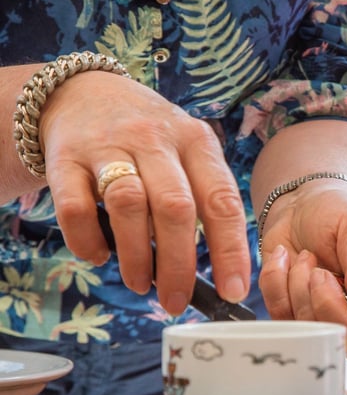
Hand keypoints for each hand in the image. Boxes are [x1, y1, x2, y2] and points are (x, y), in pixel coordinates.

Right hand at [40, 71, 250, 314]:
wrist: (82, 93)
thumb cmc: (150, 140)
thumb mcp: (187, 152)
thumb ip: (203, 200)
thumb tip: (222, 271)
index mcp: (196, 142)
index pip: (222, 201)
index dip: (231, 251)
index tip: (233, 291)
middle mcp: (155, 140)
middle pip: (176, 208)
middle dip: (179, 264)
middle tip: (177, 301)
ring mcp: (108, 146)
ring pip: (129, 206)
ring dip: (136, 256)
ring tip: (142, 284)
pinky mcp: (66, 159)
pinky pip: (76, 207)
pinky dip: (87, 240)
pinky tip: (99, 256)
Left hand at [257, 179, 346, 378]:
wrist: (301, 206)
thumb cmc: (341, 214)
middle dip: (330, 307)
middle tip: (320, 272)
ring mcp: (334, 320)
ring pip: (318, 332)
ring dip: (301, 289)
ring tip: (305, 258)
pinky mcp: (299, 318)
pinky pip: (283, 319)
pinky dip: (278, 285)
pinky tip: (287, 262)